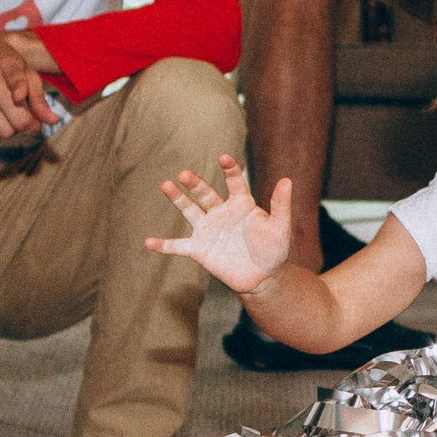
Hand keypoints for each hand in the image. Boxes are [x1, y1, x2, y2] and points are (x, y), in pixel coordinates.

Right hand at [0, 24, 59, 141]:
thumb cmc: (2, 63)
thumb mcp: (25, 72)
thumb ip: (40, 98)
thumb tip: (54, 121)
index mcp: (8, 65)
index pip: (15, 80)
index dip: (19, 90)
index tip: (19, 96)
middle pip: (16, 120)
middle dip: (27, 124)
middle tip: (27, 119)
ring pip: (2, 131)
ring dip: (10, 130)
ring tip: (9, 117)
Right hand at [146, 154, 292, 293]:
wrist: (263, 277)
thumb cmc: (274, 250)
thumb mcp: (280, 227)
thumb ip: (280, 205)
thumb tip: (287, 180)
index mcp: (241, 203)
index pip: (235, 181)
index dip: (230, 169)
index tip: (225, 158)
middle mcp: (221, 212)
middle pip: (205, 193)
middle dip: (195, 184)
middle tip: (184, 174)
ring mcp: (208, 229)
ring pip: (189, 210)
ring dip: (177, 199)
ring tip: (165, 185)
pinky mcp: (199, 249)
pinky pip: (178, 245)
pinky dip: (163, 245)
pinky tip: (148, 242)